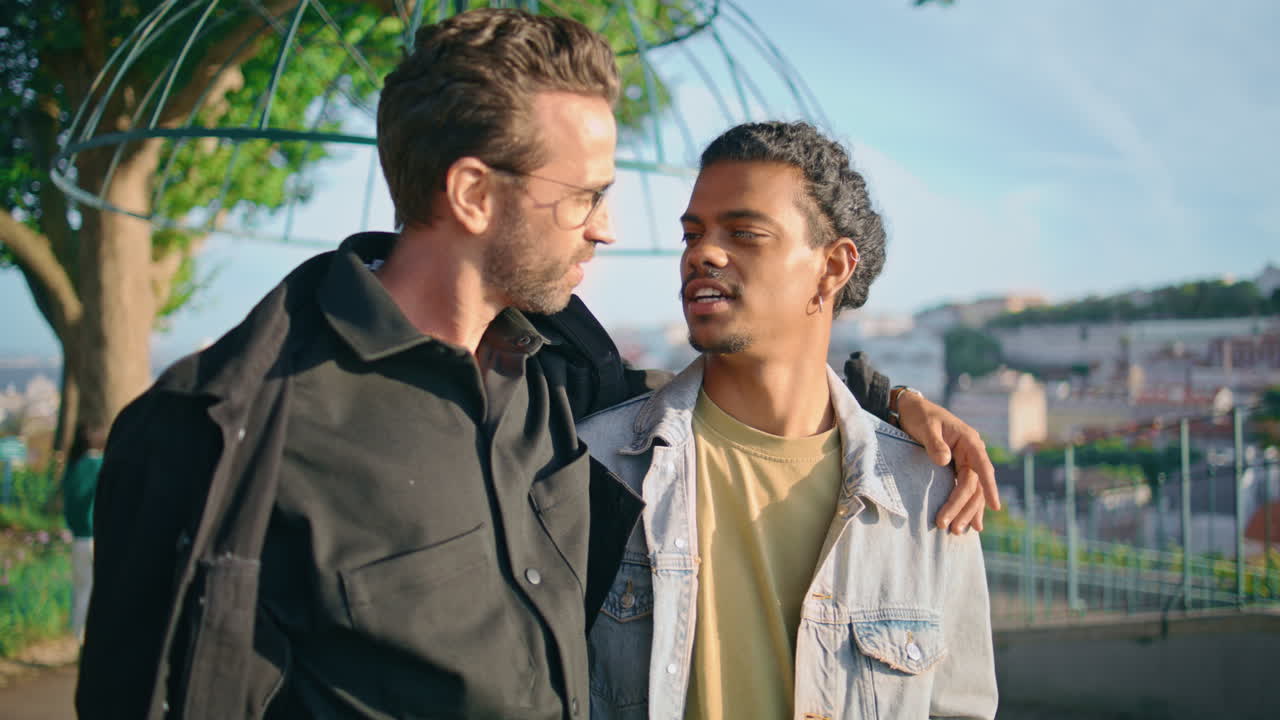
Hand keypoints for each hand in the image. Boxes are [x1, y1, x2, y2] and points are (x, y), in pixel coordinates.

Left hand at [895, 391, 999, 533]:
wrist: (911, 410)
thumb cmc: (919, 416)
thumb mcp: (925, 426)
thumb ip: (934, 443)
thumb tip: (945, 460)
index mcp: (969, 440)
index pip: (982, 467)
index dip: (989, 487)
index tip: (995, 507)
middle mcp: (972, 452)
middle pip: (974, 485)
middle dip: (964, 507)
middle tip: (952, 528)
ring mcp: (966, 461)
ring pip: (972, 491)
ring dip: (966, 511)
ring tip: (957, 531)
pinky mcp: (957, 468)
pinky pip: (966, 489)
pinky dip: (967, 506)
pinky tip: (970, 524)